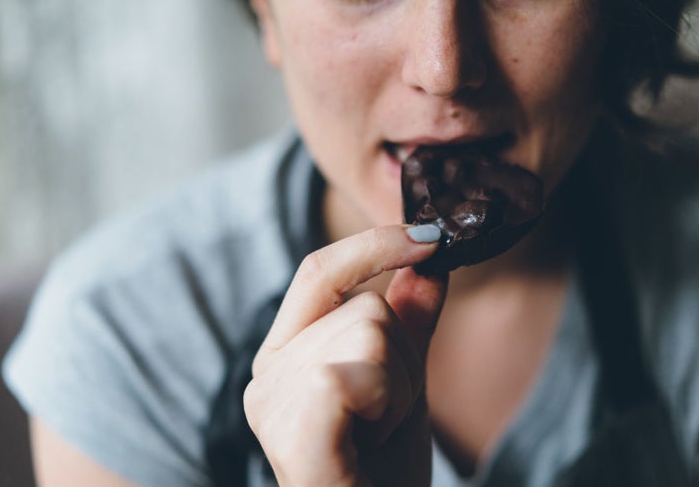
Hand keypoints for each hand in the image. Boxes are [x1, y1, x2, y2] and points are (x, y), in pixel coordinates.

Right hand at [244, 225, 447, 486]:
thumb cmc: (384, 473)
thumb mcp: (405, 384)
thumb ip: (410, 321)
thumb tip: (428, 258)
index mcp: (284, 357)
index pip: (320, 272)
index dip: (375, 244)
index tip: (432, 235)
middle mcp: (266, 376)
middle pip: (364, 305)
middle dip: (404, 357)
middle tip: (389, 417)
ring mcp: (272, 406)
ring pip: (369, 331)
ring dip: (401, 387)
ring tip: (378, 436)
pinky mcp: (292, 436)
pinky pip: (351, 373)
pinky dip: (384, 402)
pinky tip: (369, 443)